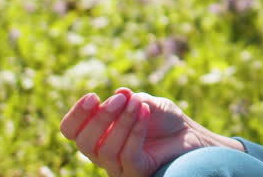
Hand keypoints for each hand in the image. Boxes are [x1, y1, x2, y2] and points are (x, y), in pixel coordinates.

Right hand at [59, 87, 241, 176]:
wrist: (191, 135)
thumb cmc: (164, 119)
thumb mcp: (146, 103)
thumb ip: (131, 99)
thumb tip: (120, 93)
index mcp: (97, 134)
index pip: (71, 130)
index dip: (76, 115)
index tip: (92, 96)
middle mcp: (102, 153)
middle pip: (84, 142)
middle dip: (100, 118)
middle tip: (120, 100)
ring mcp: (118, 166)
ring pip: (105, 150)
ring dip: (121, 122)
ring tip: (138, 104)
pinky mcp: (137, 172)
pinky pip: (128, 156)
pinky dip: (135, 132)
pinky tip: (145, 114)